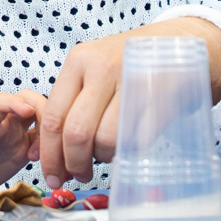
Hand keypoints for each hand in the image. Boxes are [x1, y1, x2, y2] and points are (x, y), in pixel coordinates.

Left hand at [0, 90, 47, 198]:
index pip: (1, 102)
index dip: (16, 102)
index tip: (28, 111)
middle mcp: (3, 126)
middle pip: (28, 101)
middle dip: (42, 110)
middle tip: (48, 134)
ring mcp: (15, 137)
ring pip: (40, 120)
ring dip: (49, 132)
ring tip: (40, 157)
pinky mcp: (22, 152)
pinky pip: (43, 142)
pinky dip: (50, 149)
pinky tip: (47, 164)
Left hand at [39, 17, 220, 187]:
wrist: (179, 43)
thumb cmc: (128, 65)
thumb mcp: (93, 71)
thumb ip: (69, 107)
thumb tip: (41, 155)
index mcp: (79, 61)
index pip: (54, 117)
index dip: (50, 155)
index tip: (52, 176)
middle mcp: (103, 67)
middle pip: (77, 133)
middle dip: (75, 164)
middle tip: (80, 175)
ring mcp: (133, 81)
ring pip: (106, 140)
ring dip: (104, 159)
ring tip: (107, 155)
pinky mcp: (160, 96)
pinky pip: (136, 141)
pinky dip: (128, 152)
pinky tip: (127, 146)